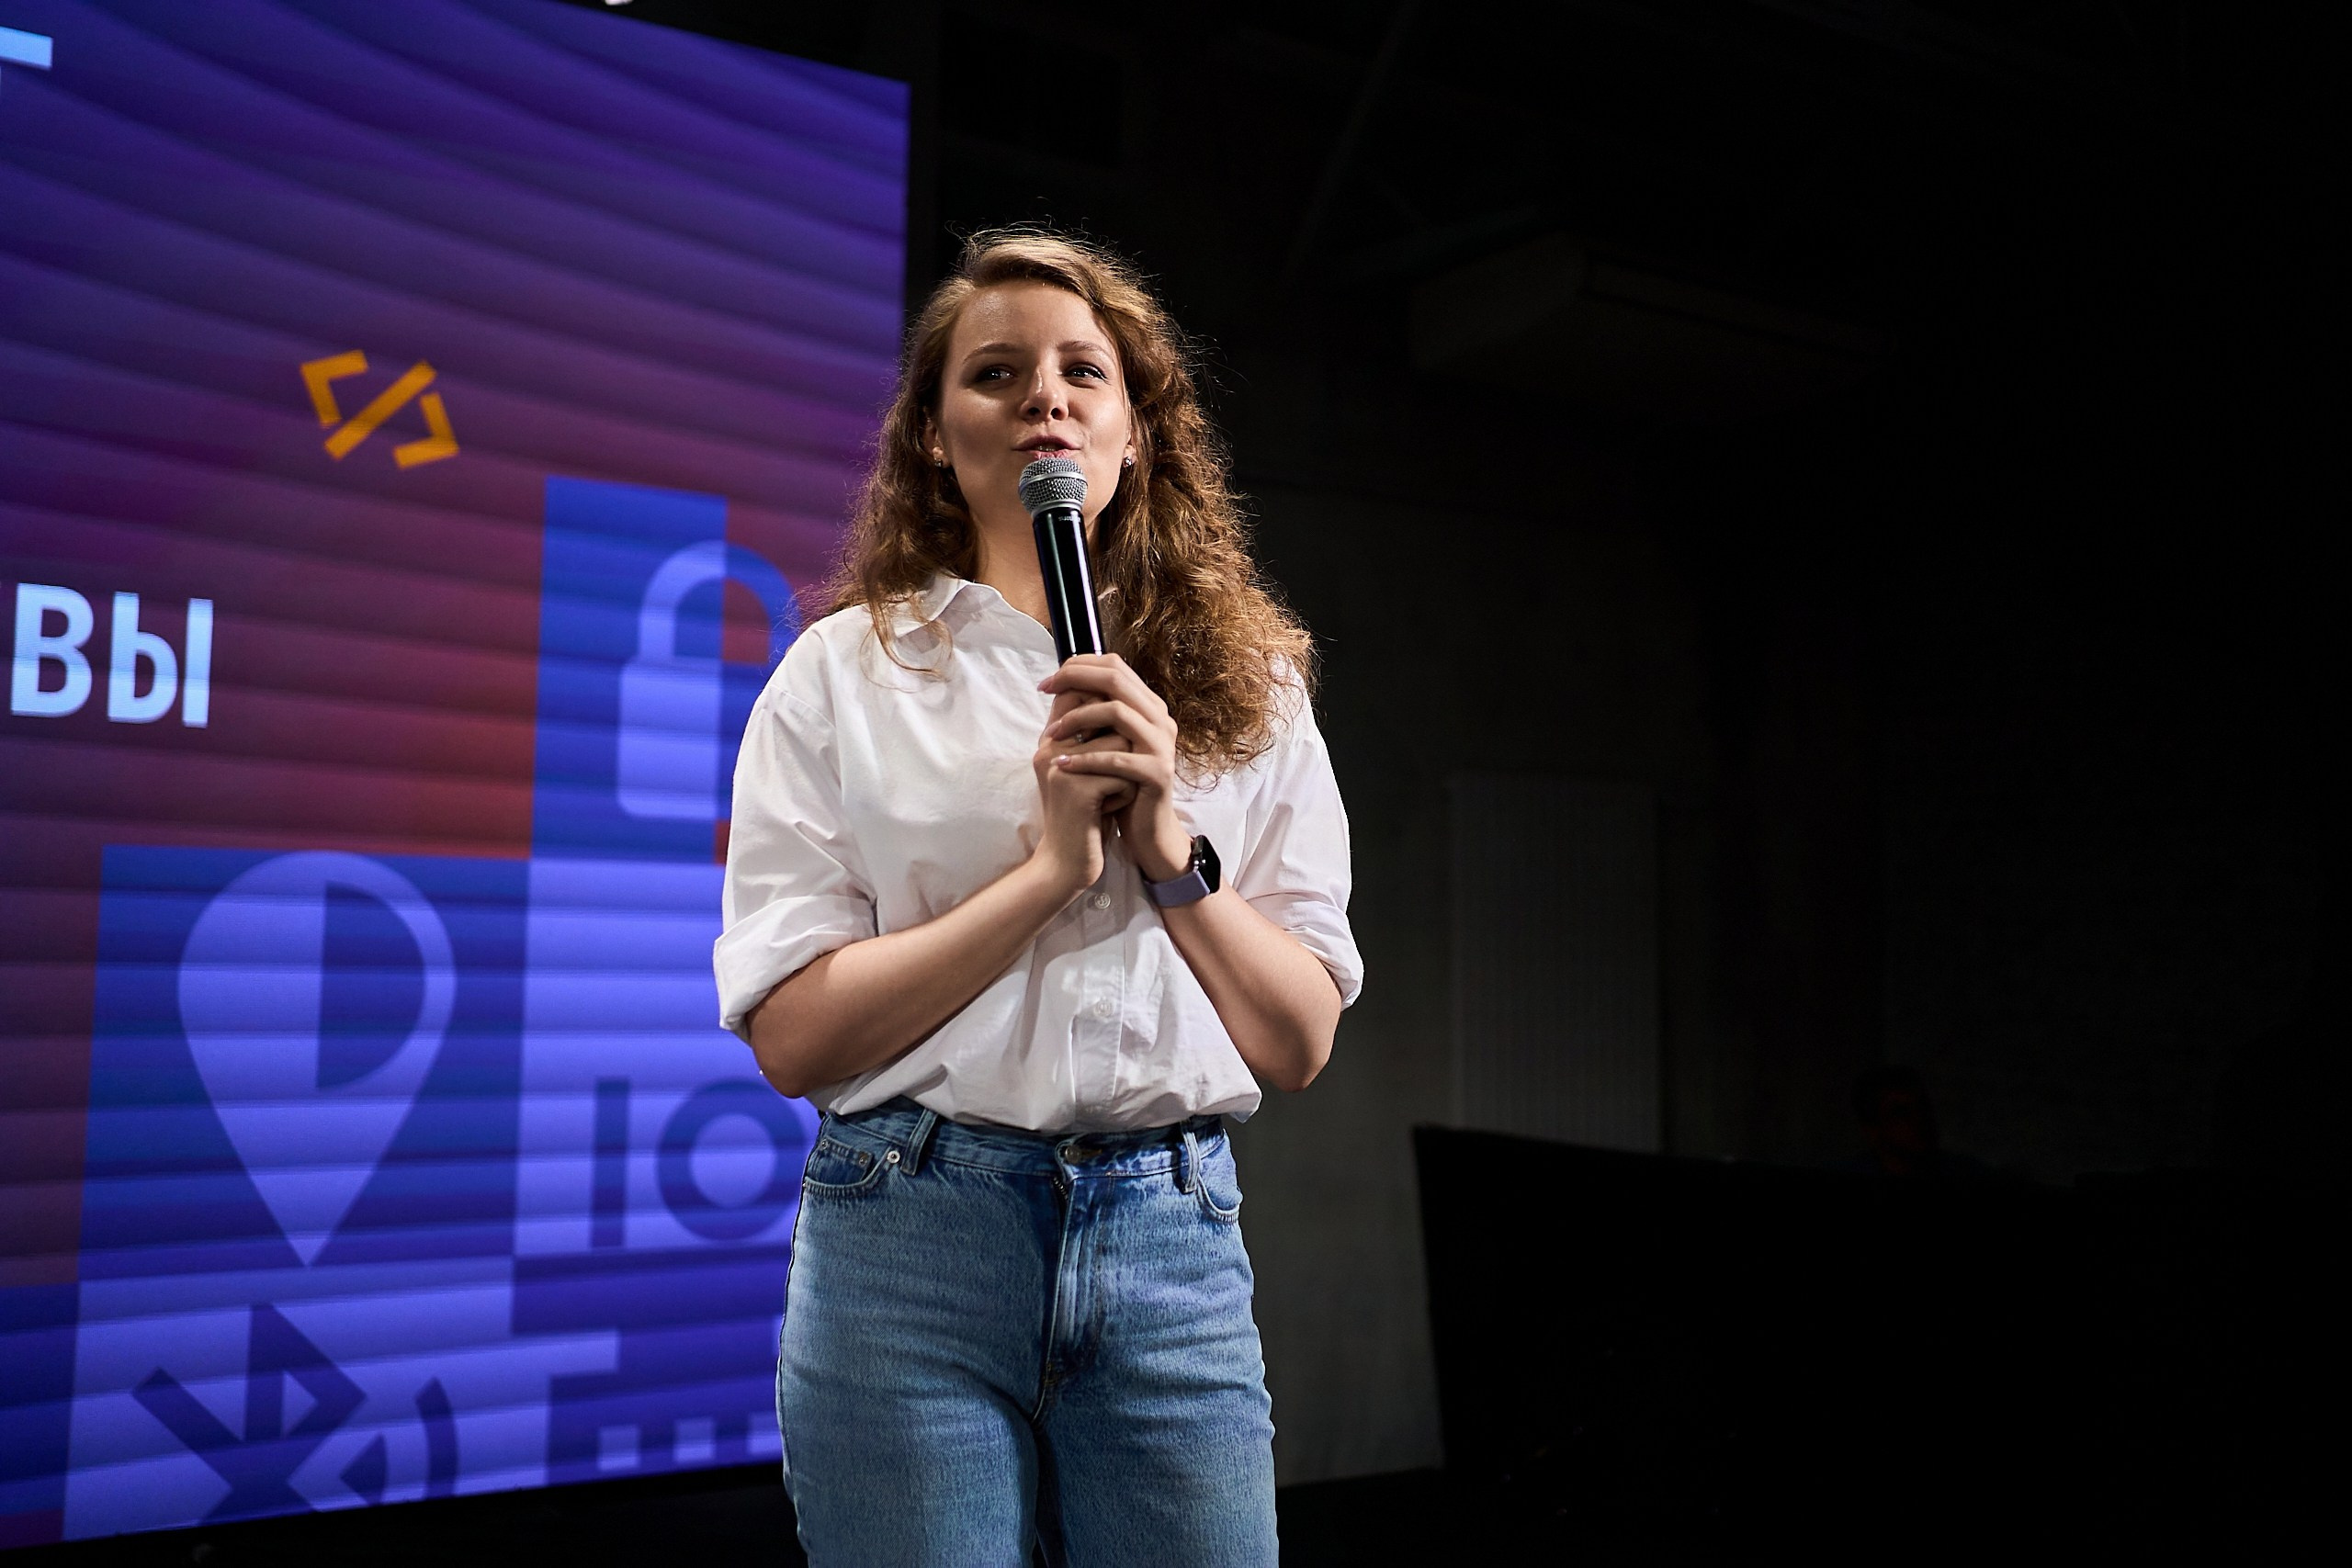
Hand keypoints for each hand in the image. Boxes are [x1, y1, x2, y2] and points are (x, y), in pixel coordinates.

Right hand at [1030, 690, 1132, 896]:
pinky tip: (1110, 810)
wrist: (1067, 862)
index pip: (1075, 692)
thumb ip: (1090, 736)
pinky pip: (1122, 774)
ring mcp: (1061, 768)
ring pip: (1118, 744)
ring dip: (1126, 772)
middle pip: (1103, 715)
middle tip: (1112, 776)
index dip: (1105, 707)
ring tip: (1109, 795)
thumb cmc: (1083, 813)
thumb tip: (1116, 698)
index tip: (1113, 739)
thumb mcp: (1082, 770)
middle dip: (1121, 744)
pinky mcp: (1078, 791)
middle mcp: (1048, 748)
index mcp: (1048, 740)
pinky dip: (1125, 793)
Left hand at [1039, 655, 1190, 881]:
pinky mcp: (1157, 773)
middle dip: (1074, 680)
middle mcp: (1160, 719)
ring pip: (1117, 712)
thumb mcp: (1107, 743)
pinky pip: (1117, 758)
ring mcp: (1161, 745)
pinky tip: (1061, 765)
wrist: (1146, 829)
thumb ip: (1094, 713)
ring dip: (1077, 719)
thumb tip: (1061, 681)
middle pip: (1116, 680)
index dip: (1078, 666)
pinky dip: (1085, 759)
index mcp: (1149, 706)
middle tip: (1044, 691)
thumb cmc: (1120, 783)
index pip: (1115, 666)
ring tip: (1050, 734)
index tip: (1047, 681)